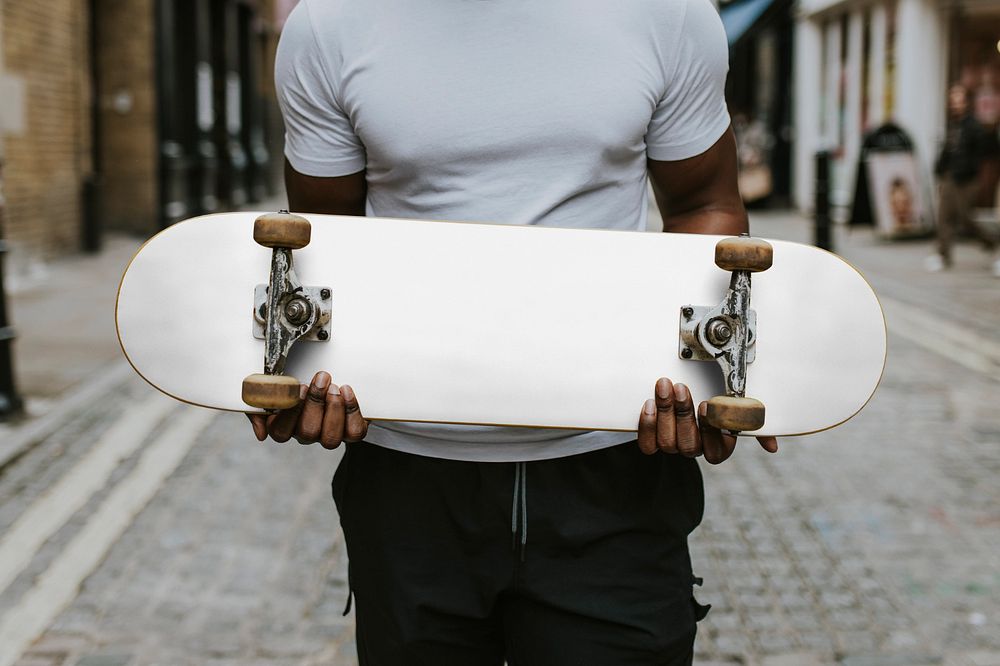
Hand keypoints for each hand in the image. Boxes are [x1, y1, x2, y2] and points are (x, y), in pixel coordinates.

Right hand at [246, 371, 367, 448]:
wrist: (322, 375)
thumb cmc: (293, 380)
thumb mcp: (269, 385)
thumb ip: (258, 405)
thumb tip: (261, 434)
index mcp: (282, 426)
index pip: (281, 432)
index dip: (291, 412)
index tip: (298, 386)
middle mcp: (305, 434)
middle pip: (307, 433)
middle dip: (315, 403)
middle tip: (321, 378)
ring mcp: (327, 434)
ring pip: (330, 438)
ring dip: (334, 409)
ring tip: (334, 386)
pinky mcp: (350, 431)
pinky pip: (354, 432)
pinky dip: (352, 411)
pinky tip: (346, 391)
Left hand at [637, 377, 777, 463]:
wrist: (678, 385)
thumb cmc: (711, 390)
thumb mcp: (735, 402)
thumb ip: (752, 421)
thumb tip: (772, 447)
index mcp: (718, 444)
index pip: (716, 451)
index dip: (709, 431)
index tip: (706, 404)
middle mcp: (695, 447)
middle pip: (689, 445)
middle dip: (684, 415)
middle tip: (681, 387)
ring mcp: (672, 444)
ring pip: (667, 443)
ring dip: (665, 412)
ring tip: (665, 386)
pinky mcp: (652, 439)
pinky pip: (648, 444)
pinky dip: (647, 425)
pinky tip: (649, 403)